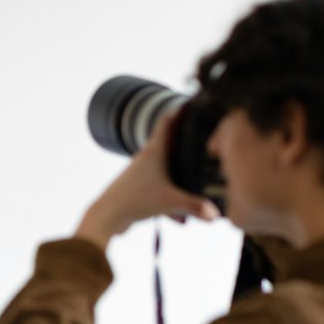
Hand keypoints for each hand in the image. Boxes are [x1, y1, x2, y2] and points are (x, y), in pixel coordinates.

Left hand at [76, 115, 219, 248]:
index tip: (191, 103)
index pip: (167, 123)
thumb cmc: (134, 200)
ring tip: (196, 189)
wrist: (107, 216)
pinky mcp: (137, 190)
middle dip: (185, 146)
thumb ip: (196, 207)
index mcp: (154, 152)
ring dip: (179, 180)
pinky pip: (159, 192)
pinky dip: (170, 202)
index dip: (179, 112)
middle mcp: (146, 159)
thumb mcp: (171, 202)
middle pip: (169, 146)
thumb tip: (216, 215)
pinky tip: (181, 220)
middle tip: (202, 142)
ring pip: (165, 172)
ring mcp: (140, 174)